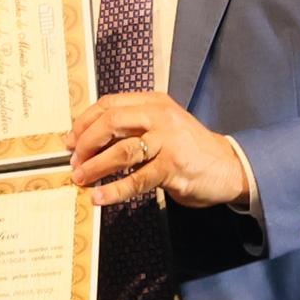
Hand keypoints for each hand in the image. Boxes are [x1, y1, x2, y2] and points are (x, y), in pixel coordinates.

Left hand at [70, 94, 250, 210]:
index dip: (85, 122)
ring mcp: (168, 140)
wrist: (228, 166)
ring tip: (82, 179)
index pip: (109, 104)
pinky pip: (137, 179)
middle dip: (86, 143)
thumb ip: (134, 128)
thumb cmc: (190, 149)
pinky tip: (100, 197)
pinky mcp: (173, 166)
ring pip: (121, 151)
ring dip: (96, 167)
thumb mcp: (162, 127)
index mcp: (154, 102)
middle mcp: (160, 116)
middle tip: (75, 161)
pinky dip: (114, 189)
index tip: (71, 140)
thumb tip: (90, 143)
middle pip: (111, 122)